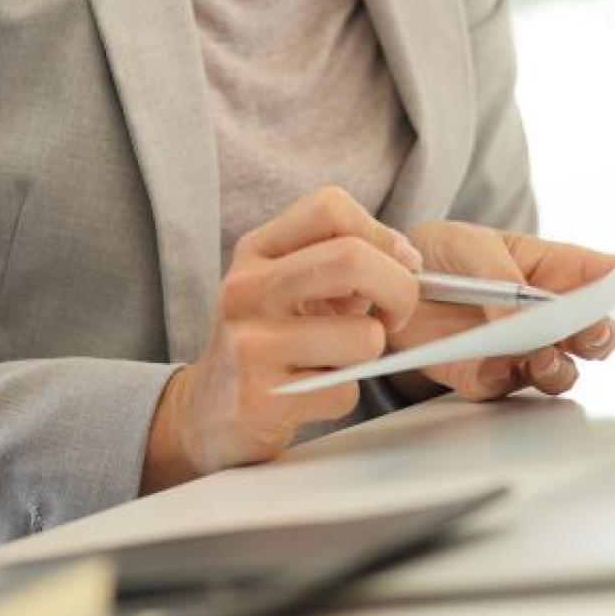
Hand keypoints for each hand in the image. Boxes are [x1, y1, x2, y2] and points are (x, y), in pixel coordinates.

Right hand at [141, 188, 424, 492]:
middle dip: (400, 290)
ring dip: (369, 354)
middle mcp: (246, 289)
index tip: (393, 267)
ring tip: (339, 358)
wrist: (209, 409)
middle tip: (395, 315)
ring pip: (362, 336)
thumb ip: (342, 261)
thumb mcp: (290, 286)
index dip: (380, 235)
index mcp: (256, 251)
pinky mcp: (260, 398)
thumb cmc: (266, 341)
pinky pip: (344, 391)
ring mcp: (249, 343)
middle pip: (351, 258)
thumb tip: (406, 256)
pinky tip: (313, 392)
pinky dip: (343, 396)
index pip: (330, 206)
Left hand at [388, 221, 614, 402]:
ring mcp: (520, 350)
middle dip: (599, 334)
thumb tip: (518, 315)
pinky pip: (505, 387)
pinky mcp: (486, 376)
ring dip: (559, 367)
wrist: (389, 287)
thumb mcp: (465, 245)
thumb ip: (498, 274)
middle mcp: (544, 315)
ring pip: (561, 371)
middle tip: (589, 330)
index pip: (599, 275)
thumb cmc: (438, 255)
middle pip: (593, 333)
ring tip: (543, 356)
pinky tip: (496, 365)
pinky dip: (504, 379)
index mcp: (550, 270)